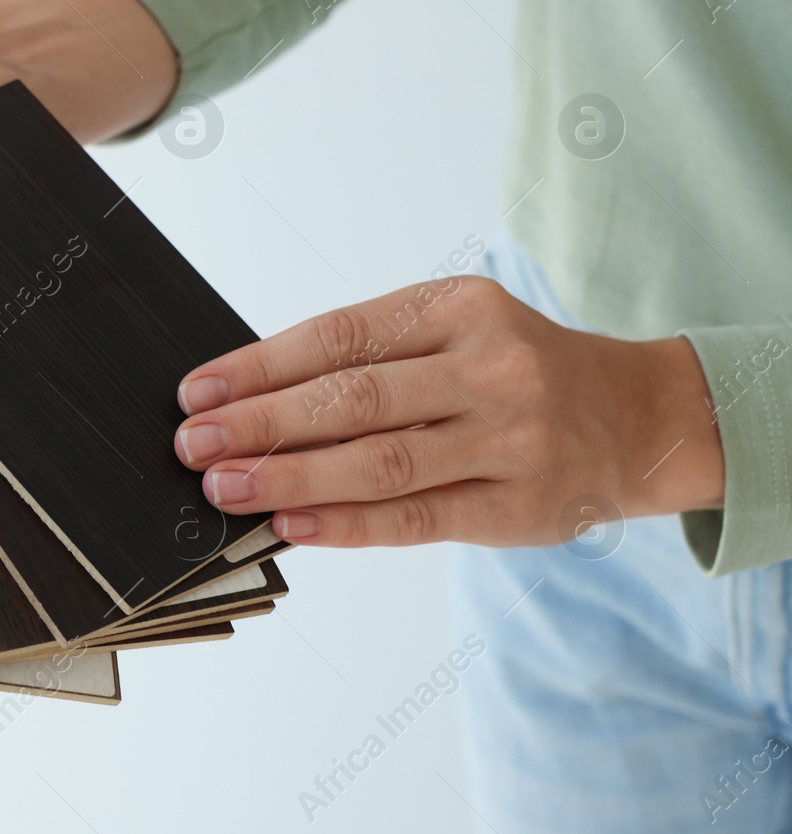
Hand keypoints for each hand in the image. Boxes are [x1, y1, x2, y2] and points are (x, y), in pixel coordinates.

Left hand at [173, 276, 724, 546]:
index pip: (339, 335)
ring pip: (381, 461)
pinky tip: (293, 526)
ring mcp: (511, 439)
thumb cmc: (517, 372)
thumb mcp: (456, 333)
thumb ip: (373, 360)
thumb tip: (253, 402)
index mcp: (460, 308)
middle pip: (353, 398)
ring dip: (291, 477)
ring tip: (225, 487)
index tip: (198, 392)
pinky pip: (419, 519)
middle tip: (192, 443)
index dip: (259, 365)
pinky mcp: (522, 507)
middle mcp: (490, 367)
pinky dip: (348, 524)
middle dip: (261, 423)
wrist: (641, 417)